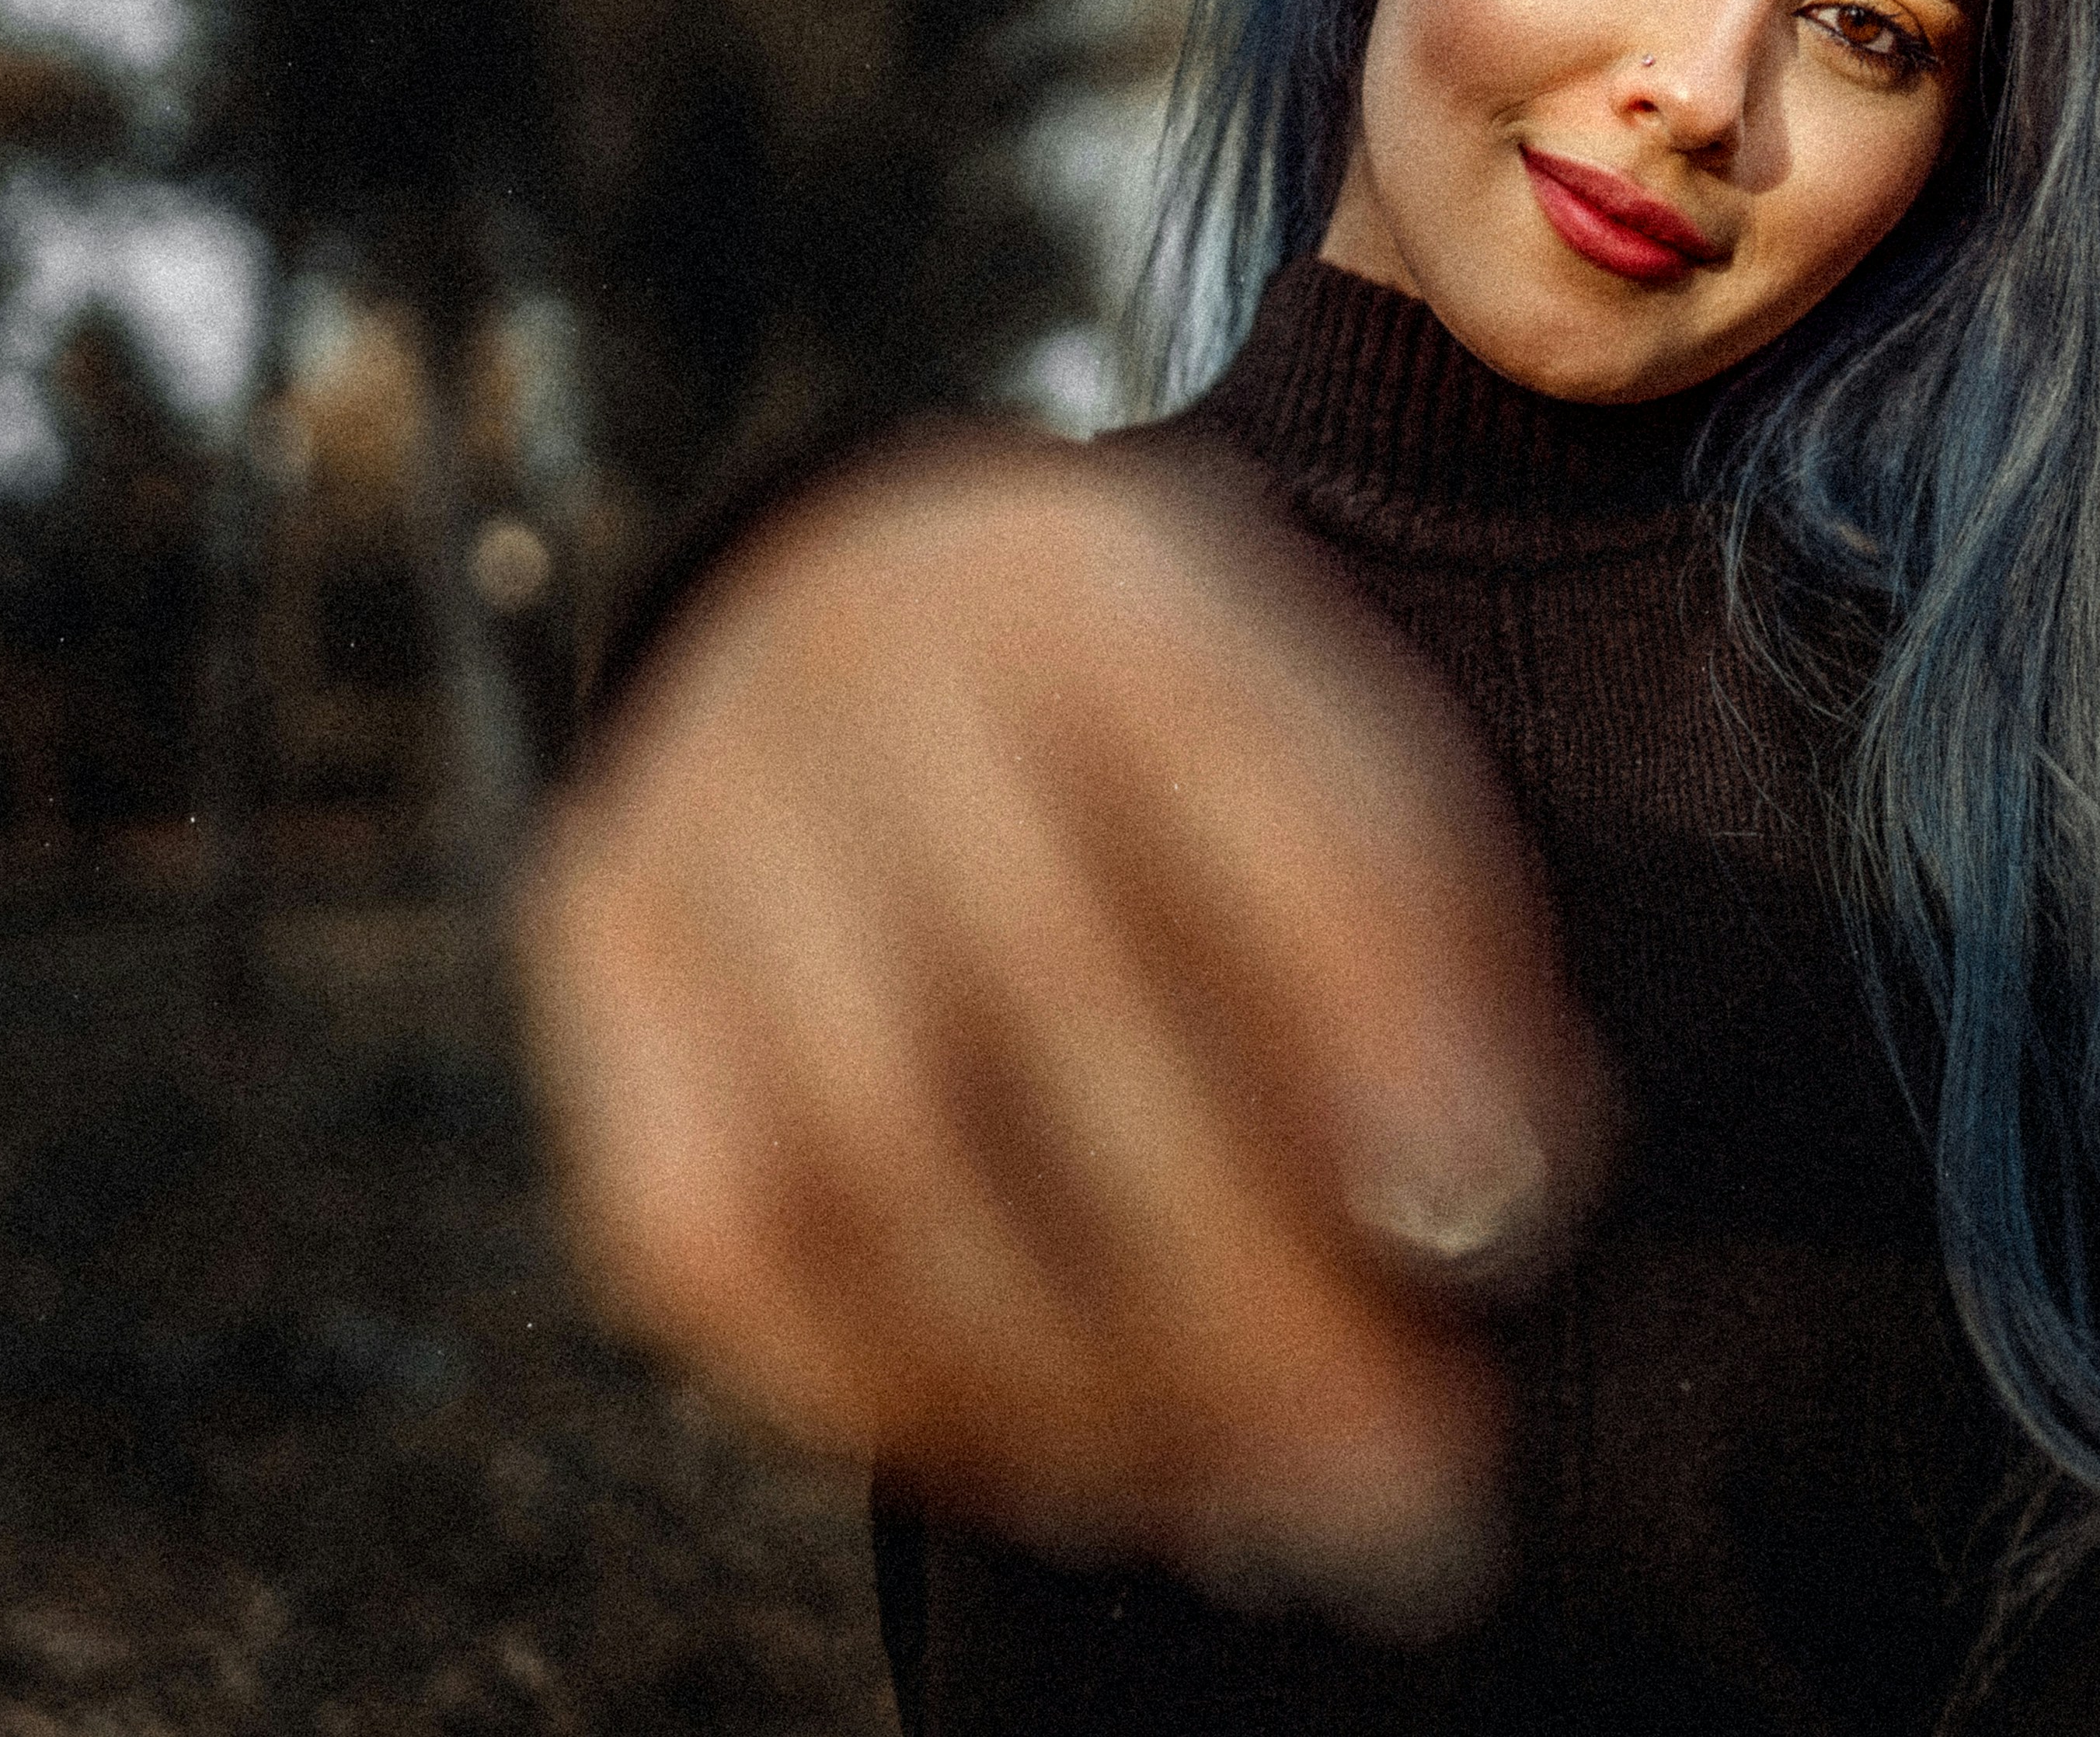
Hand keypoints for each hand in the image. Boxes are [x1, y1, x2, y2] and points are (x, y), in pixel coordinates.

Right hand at [516, 429, 1595, 1630]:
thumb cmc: (1170, 757)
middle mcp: (877, 664)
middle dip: (1247, 1290)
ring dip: (1083, 1386)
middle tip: (1404, 1485)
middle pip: (1049, 998)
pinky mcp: (600, 951)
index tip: (1499, 1227)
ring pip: (862, 1156)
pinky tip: (1063, 1467)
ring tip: (1260, 1510)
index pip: (1247, 785)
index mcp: (1111, 589)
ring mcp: (706, 810)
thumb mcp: (1329, 760)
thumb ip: (1427, 951)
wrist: (880, 610)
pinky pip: (708, 1239)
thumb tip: (1480, 1222)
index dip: (1377, 1015)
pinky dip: (895, 1399)